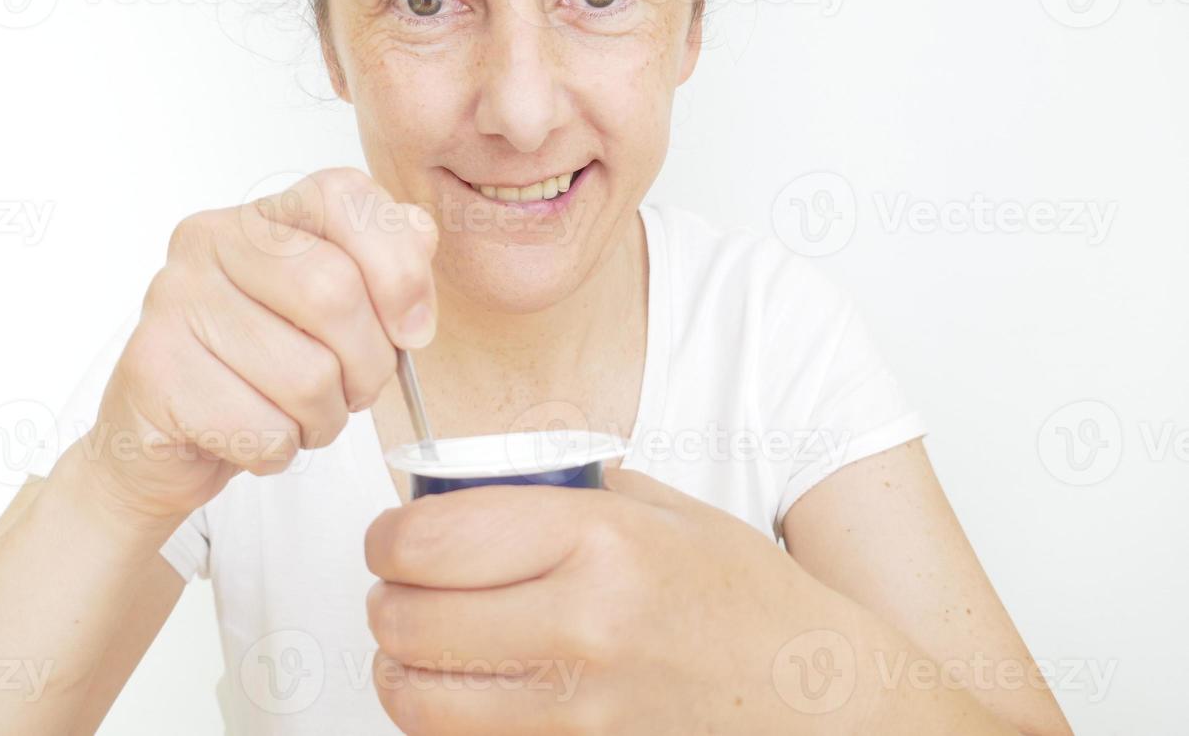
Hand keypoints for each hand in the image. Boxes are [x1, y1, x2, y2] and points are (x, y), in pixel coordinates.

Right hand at [82, 168, 438, 520]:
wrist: (163, 441)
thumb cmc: (262, 371)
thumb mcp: (338, 313)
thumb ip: (387, 265)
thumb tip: (419, 239)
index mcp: (263, 215)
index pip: (344, 196)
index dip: (398, 268)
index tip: (412, 330)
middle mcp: (210, 240)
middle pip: (333, 292)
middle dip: (369, 365)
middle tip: (355, 390)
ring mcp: (173, 301)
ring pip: (307, 375)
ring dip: (324, 418)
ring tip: (300, 417)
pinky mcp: (154, 371)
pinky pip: (264, 428)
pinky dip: (281, 450)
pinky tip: (259, 435)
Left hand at [364, 467, 859, 734]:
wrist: (811, 697)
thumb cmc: (746, 599)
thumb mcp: (667, 509)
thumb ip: (570, 489)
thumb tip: (483, 484)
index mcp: (601, 540)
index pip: (434, 539)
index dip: (389, 534)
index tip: (394, 532)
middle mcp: (583, 625)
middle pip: (410, 618)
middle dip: (385, 595)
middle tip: (396, 581)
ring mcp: (577, 708)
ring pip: (419, 696)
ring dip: (397, 662)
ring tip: (412, 637)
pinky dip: (440, 712)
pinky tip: (458, 683)